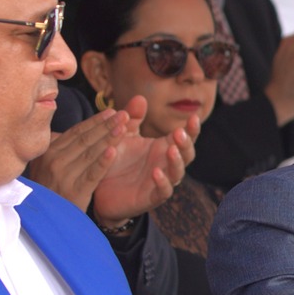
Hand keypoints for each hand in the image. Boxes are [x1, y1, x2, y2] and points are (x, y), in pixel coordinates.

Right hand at [26, 107, 126, 210]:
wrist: (47, 221)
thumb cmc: (50, 190)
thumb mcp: (47, 165)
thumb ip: (60, 146)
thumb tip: (75, 129)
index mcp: (48, 151)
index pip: (76, 132)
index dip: (95, 121)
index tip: (112, 112)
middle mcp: (53, 160)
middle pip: (85, 139)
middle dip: (106, 125)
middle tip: (123, 115)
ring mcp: (62, 176)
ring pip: (90, 153)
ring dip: (108, 138)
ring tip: (124, 126)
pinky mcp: (73, 192)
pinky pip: (91, 174)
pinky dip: (103, 162)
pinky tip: (114, 152)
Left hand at [92, 102, 195, 224]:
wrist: (99, 189)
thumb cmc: (115, 161)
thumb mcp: (122, 136)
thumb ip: (132, 118)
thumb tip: (141, 98)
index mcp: (163, 147)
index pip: (184, 136)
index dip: (192, 128)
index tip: (194, 116)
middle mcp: (166, 164)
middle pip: (187, 154)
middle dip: (186, 143)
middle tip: (180, 132)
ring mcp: (161, 181)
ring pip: (178, 172)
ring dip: (177, 161)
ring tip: (171, 150)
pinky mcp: (151, 197)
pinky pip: (163, 191)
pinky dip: (162, 182)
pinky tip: (156, 172)